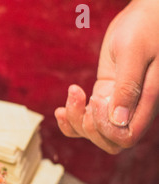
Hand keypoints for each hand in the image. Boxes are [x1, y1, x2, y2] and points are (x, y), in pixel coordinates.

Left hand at [55, 0, 158, 153]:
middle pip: (110, 143)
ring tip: (72, 93)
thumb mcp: (133, 53)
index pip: (127, 137)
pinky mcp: (105, 96)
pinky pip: (87, 119)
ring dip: (75, 121)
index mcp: (147, 101)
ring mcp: (117, 104)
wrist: (144, 14)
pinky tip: (61, 108)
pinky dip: (71, 119)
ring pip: (94, 133)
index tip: (96, 99)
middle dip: (88, 128)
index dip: (106, 128)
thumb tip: (118, 120)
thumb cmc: (145, 27)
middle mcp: (133, 108)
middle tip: (81, 100)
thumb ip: (127, 86)